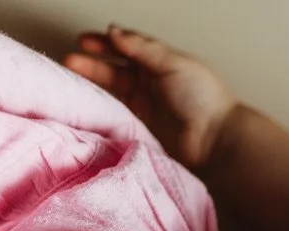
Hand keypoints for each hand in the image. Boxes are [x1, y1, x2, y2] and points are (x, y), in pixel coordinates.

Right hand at [63, 25, 236, 168]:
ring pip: (112, 89)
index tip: (85, 41)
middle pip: (115, 68)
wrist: (217, 140)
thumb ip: (143, 48)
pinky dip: (100, 106)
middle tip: (71, 59)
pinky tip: (85, 101)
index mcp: (161, 62)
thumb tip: (114, 31)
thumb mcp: (173, 63)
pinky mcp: (141, 126)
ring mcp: (145, 104)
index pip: (128, 47)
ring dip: (92, 82)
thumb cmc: (203, 98)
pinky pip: (115, 112)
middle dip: (92, 63)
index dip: (106, 43)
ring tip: (71, 77)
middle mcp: (151, 81)